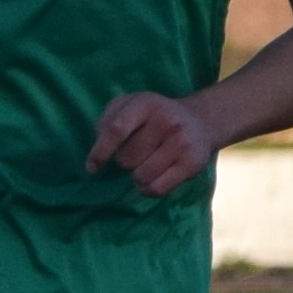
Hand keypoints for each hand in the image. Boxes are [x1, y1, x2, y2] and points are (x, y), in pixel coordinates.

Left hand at [86, 88, 221, 196]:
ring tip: (147, 163)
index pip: (116, 130)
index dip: (100, 152)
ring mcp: (181, 142)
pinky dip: (148, 189)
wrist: (200, 121)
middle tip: (138, 152)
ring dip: (137, 176)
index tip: (92, 167)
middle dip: (125, 161)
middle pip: (126, 159)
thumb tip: (96, 155)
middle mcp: (166, 121)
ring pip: (141, 176)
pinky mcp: (191, 163)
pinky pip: (156, 189)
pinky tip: (153, 177)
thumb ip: (106, 122)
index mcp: (146, 103)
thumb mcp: (129, 106)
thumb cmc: (153, 117)